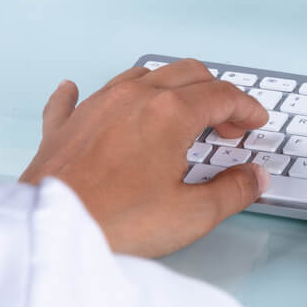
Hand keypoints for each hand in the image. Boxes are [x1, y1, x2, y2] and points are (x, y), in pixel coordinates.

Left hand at [20, 58, 268, 256]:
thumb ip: (232, 191)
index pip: (222, 95)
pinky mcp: (63, 127)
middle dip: (216, 94)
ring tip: (179, 110)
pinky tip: (75, 89)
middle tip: (228, 123)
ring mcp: (95, 107)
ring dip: (168, 87)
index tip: (255, 121)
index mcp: (169, 113)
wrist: (51, 231)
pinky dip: (81, 93)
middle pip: (187, 74)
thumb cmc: (114, 224)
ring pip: (140, 76)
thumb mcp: (192, 216)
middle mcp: (134, 98)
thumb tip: (253, 177)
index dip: (246, 107)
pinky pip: (72, 98)